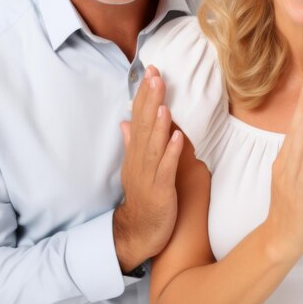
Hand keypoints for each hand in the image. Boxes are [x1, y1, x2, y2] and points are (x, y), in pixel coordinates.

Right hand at [114, 66, 183, 272]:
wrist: (139, 232)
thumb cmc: (142, 196)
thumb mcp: (135, 166)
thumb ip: (131, 142)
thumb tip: (125, 121)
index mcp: (136, 152)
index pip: (139, 117)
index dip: (145, 95)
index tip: (151, 72)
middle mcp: (140, 159)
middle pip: (144, 125)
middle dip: (150, 99)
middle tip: (155, 74)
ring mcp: (149, 175)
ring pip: (153, 145)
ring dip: (158, 123)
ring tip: (163, 102)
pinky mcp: (160, 191)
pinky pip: (165, 170)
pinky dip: (170, 153)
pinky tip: (177, 137)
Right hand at [263, 76, 302, 263]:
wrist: (283, 238)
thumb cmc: (294, 203)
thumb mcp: (295, 171)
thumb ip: (298, 149)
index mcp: (289, 157)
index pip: (296, 124)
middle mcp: (287, 164)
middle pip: (295, 130)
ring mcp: (292, 180)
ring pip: (299, 150)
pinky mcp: (299, 198)